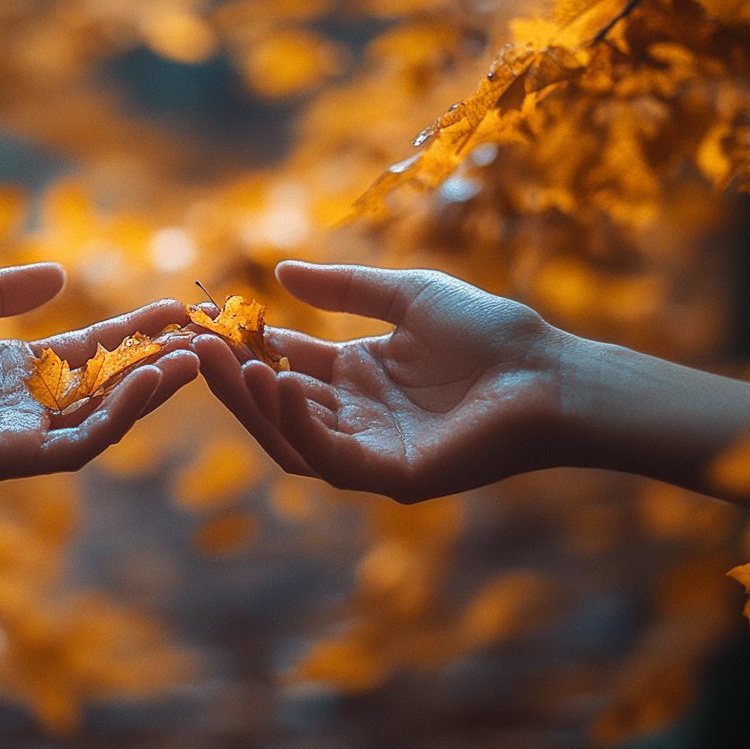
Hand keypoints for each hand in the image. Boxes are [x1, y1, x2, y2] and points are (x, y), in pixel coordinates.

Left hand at [0, 263, 197, 476]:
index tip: (176, 309)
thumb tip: (60, 273)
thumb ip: (5, 289)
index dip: (133, 330)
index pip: (90, 349)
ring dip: (150, 391)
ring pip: (106, 419)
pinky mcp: (15, 459)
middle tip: (203, 339)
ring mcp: (23, 434)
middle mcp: (26, 405)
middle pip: (109, 386)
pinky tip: (145, 381)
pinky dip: (117, 416)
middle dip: (157, 363)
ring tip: (191, 359)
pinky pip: (80, 443)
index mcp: (13, 368)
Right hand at [194, 261, 571, 500]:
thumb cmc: (491, 334)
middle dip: (238, 379)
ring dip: (256, 404)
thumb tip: (280, 273)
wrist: (550, 374)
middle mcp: (358, 417)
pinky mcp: (390, 475)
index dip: (248, 346)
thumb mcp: (406, 296)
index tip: (210, 322)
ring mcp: (371, 450)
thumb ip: (344, 290)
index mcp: (360, 377)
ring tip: (229, 365)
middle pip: (279, 405)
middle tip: (199, 349)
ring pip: (293, 436)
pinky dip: (298, 424)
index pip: (287, 363)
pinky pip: (329, 455)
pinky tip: (280, 385)